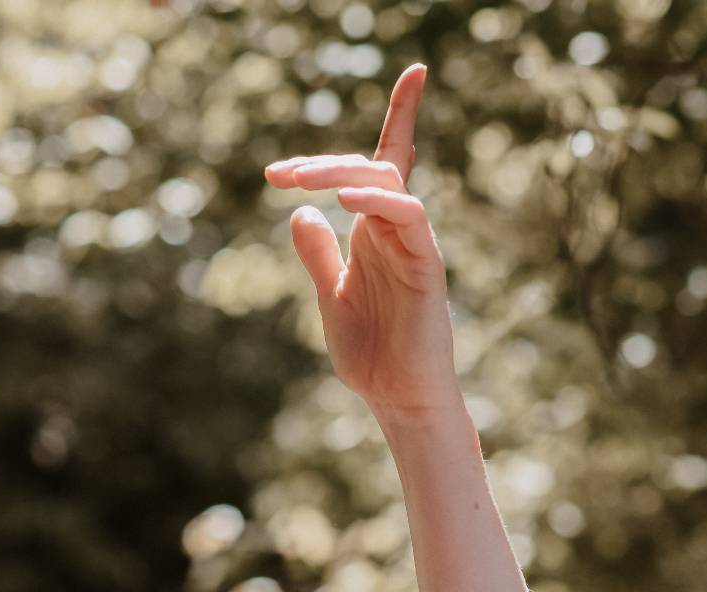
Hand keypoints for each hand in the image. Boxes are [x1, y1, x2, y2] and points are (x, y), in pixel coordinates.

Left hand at [264, 63, 457, 428]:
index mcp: (372, 233)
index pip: (380, 165)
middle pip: (368, 168)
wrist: (399, 400)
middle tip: (279, 175)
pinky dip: (377, 201)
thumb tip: (300, 214)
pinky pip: (408, 215)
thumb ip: (318, 255)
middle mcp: (394, 230)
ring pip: (387, 182)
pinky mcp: (426, 265)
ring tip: (301, 181)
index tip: (404, 77)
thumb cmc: (370, 355)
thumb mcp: (330, 297)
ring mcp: (413, 245)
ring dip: (341, 172)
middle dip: (322, 162)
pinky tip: (345, 200)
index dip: (394, 117)